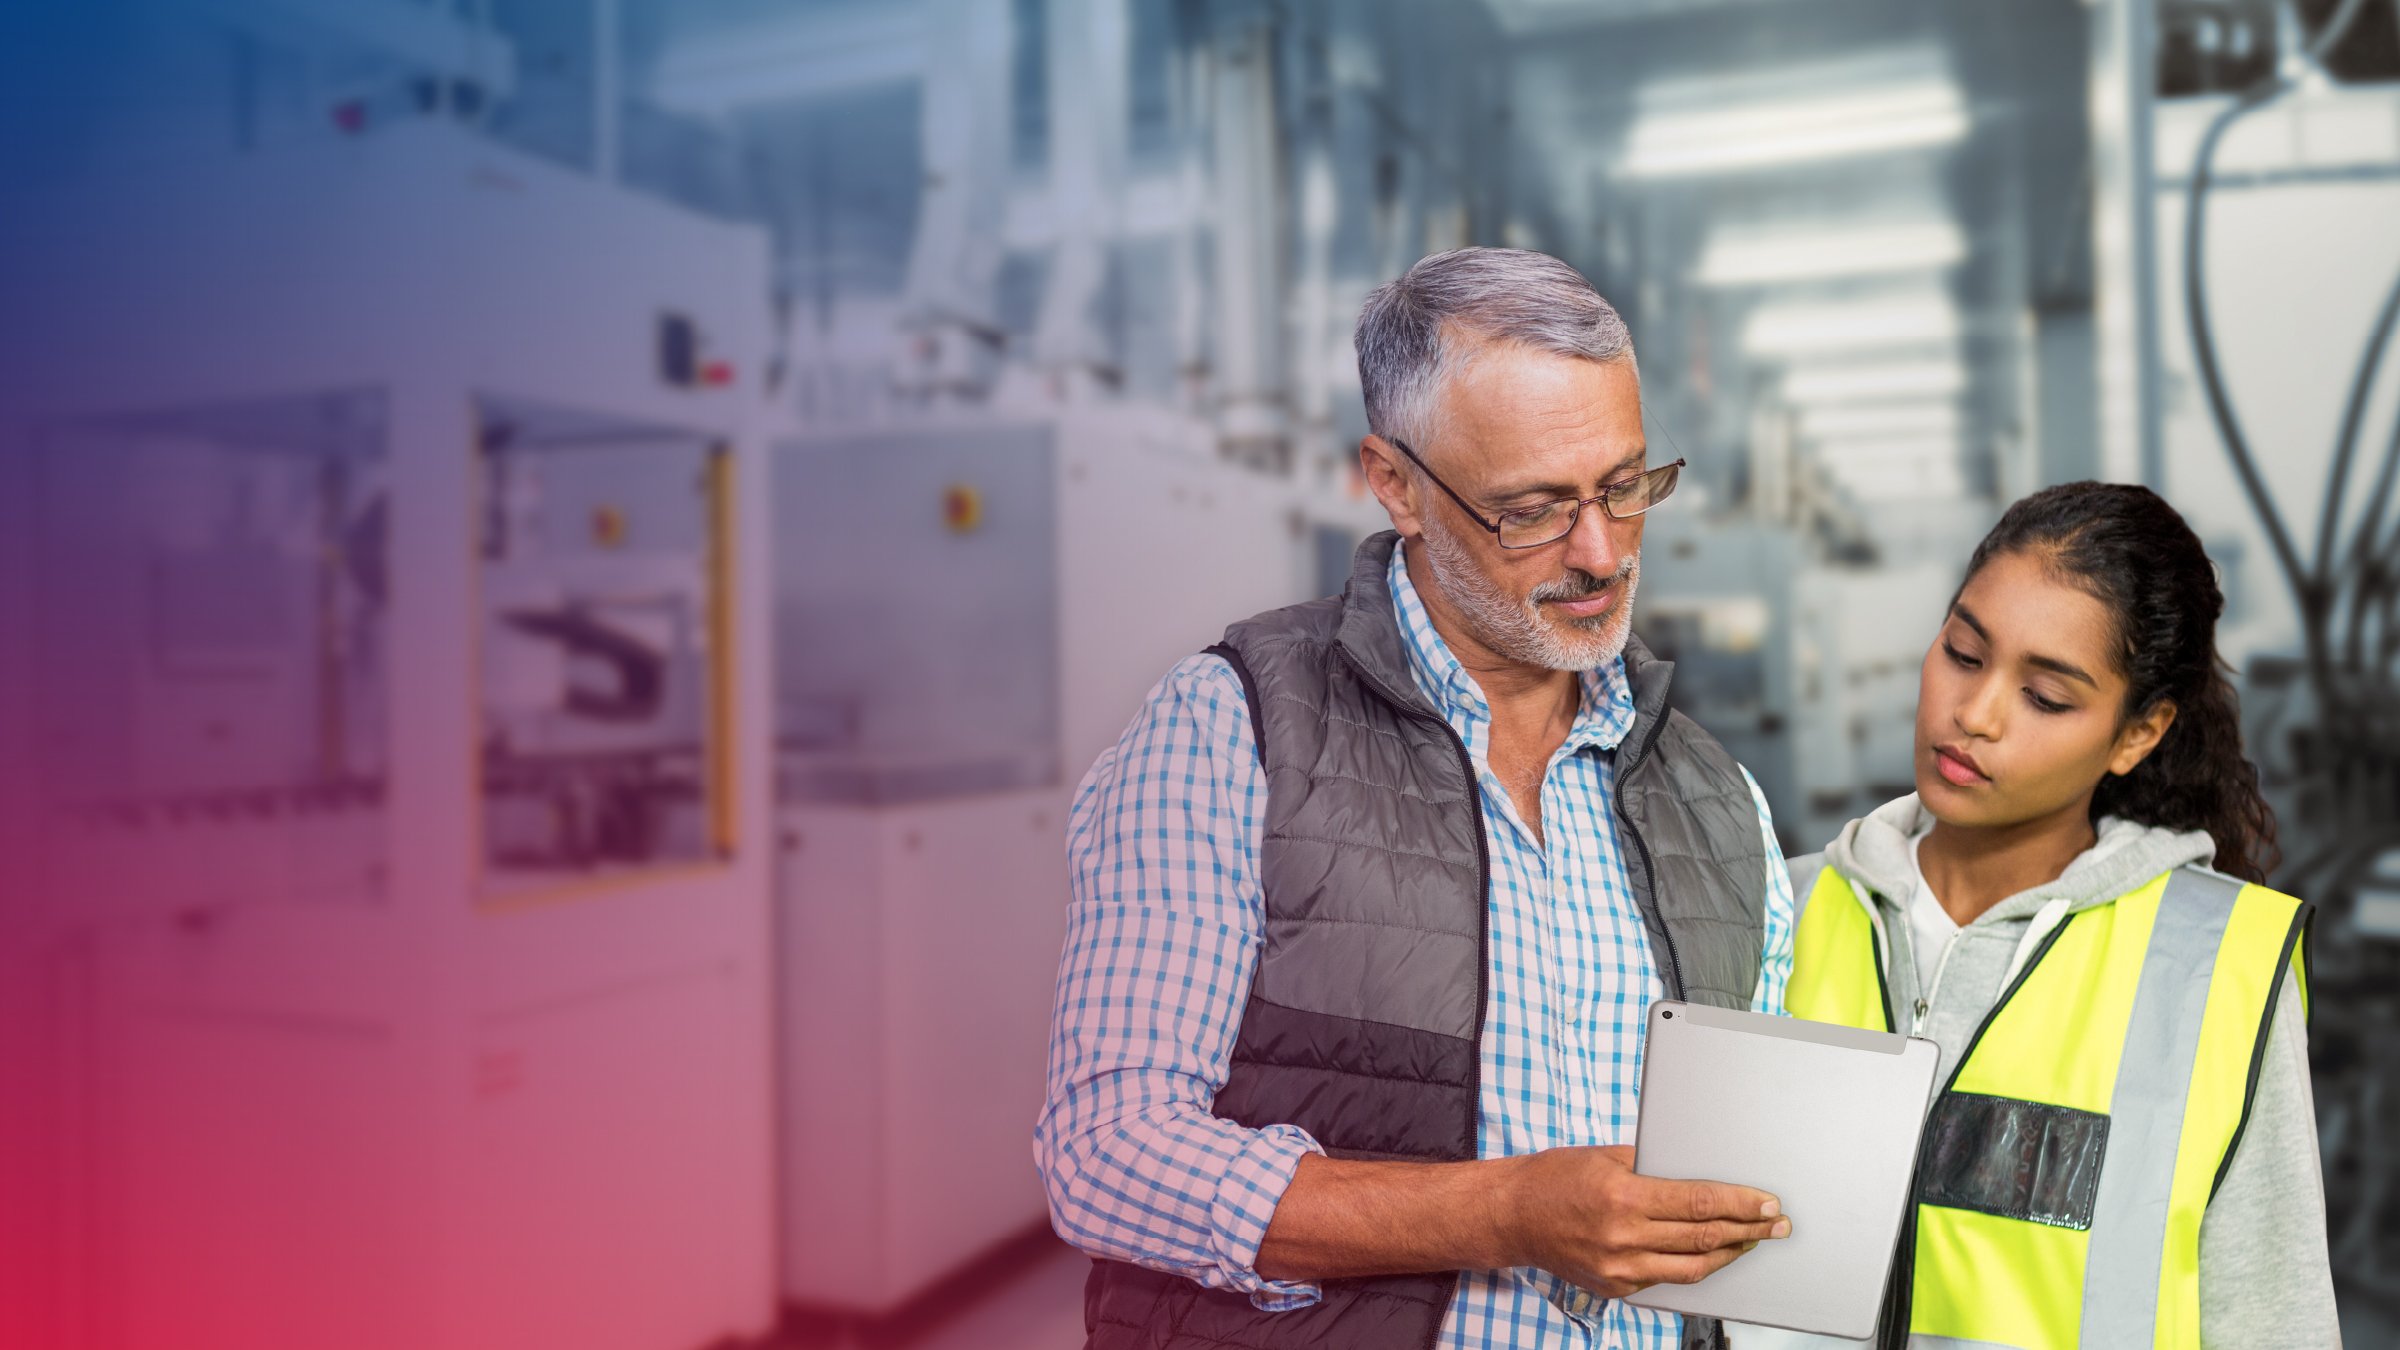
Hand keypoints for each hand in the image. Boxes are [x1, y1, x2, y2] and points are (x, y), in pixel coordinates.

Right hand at [1504, 1144, 1790, 1297]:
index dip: (1741, 1204)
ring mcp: (1620, 1268)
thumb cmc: (1554, 1177)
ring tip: (1752, 1242)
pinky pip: (1667, 1278)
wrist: (1512, 1216)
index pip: (1699, 1203)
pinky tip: (1710, 1254)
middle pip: (1704, 1237)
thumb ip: (1652, 1165)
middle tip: (1776, 1225)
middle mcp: (1624, 1237)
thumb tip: (1699, 1170)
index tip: (1767, 1203)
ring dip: (1730, 1254)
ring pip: (1693, 1267)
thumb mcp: (1605, 1156)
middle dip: (1748, 1230)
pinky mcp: (1616, 1286)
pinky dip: (1693, 1265)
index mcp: (1624, 1196)